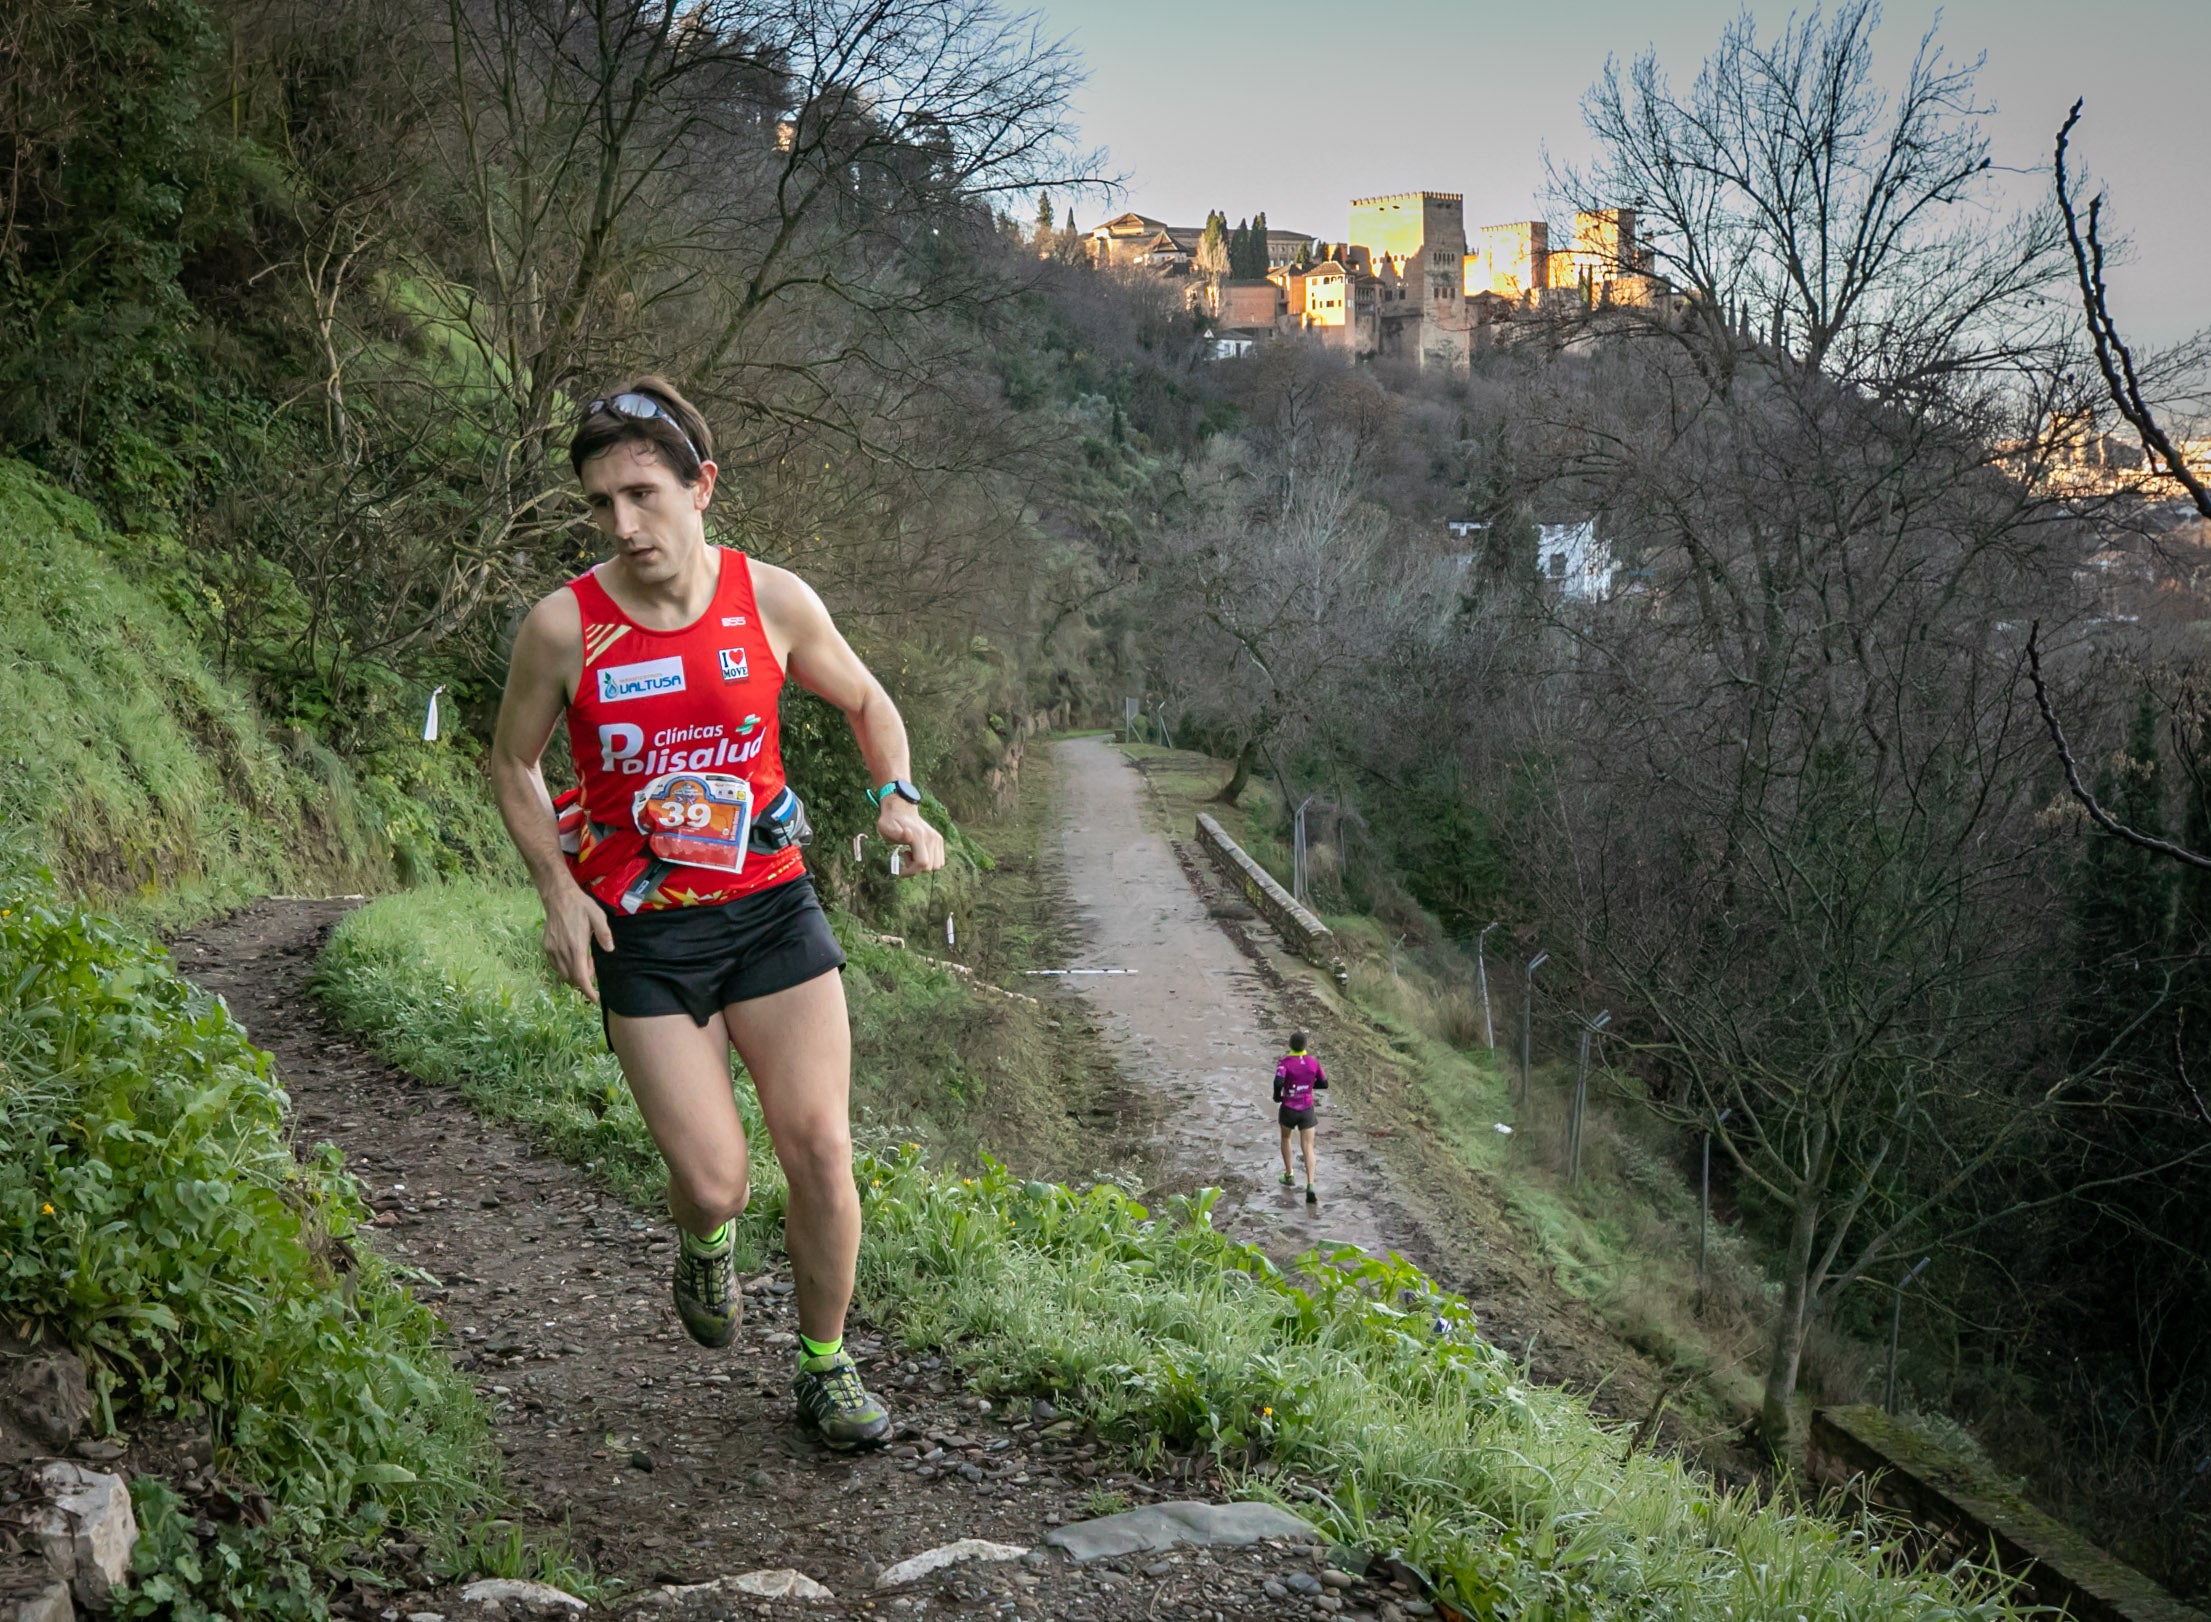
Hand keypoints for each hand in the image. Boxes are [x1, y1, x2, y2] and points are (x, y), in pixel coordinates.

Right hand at [541, 880, 612, 1000]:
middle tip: (591, 962)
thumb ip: (604, 934)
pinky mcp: (546, 947)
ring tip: (583, 956)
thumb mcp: (598, 916)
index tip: (593, 998)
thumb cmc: (581, 906)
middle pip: (572, 978)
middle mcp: (562, 951)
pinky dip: (565, 968)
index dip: (587, 990)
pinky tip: (572, 956)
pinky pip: (556, 965)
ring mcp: (552, 949)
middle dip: (584, 978)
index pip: (580, 976)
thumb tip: (609, 949)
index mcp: (576, 946)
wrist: (558, 897)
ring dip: (574, 973)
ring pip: (563, 973)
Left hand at [876, 797, 944, 875]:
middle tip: (905, 856)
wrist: (901, 809)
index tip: (900, 871)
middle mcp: (931, 837)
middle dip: (916, 868)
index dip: (911, 871)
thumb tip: (909, 834)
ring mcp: (937, 838)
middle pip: (930, 867)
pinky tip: (918, 852)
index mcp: (919, 836)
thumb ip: (896, 834)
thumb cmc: (890, 821)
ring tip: (912, 854)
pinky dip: (929, 861)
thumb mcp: (886, 828)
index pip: (922, 863)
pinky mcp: (939, 840)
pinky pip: (939, 861)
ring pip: (936, 865)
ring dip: (923, 865)